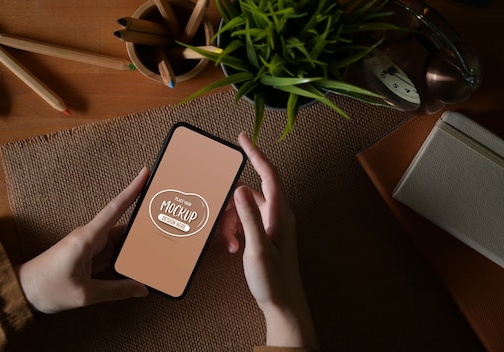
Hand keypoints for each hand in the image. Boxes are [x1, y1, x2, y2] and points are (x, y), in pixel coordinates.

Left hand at [14, 167, 149, 313]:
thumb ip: (116, 291)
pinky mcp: (87, 258)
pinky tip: (137, 267)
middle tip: (166, 227)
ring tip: (157, 254)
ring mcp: (89, 247)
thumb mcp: (85, 294)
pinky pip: (112, 255)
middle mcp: (90, 238)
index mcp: (87, 238)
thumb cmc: (46, 288)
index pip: (115, 208)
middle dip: (144, 229)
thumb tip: (142, 289)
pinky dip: (125, 260)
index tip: (146, 173)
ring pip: (119, 243)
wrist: (20, 291)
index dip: (132, 189)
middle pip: (124, 229)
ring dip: (135, 248)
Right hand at [219, 133, 317, 348]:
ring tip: (229, 244)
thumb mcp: (258, 248)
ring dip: (230, 222)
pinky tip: (233, 247)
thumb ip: (249, 217)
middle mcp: (278, 213)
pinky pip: (245, 221)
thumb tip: (239, 189)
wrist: (284, 304)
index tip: (242, 138)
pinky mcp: (266, 233)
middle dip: (230, 206)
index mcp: (281, 212)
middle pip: (249, 193)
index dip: (255, 153)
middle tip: (219, 220)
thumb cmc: (274, 280)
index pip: (269, 173)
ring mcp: (272, 223)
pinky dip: (235, 230)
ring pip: (243, 208)